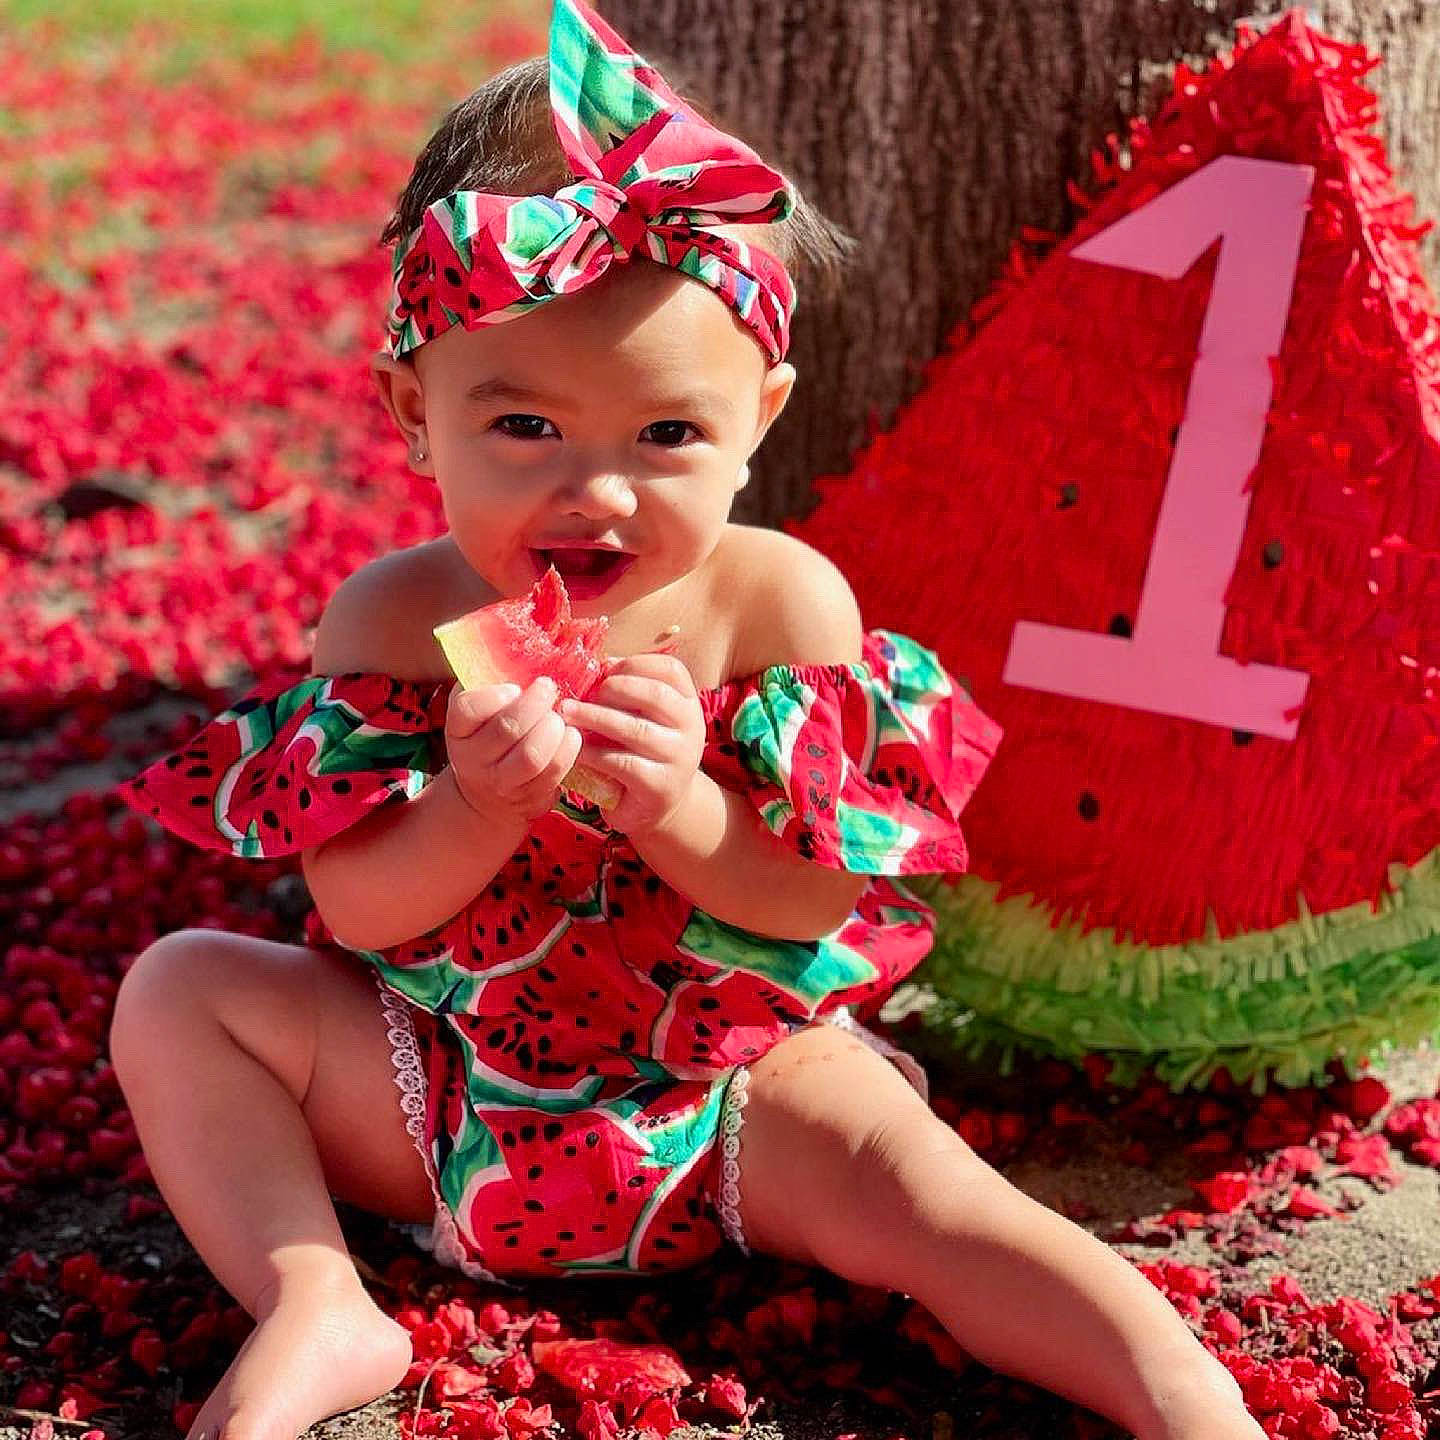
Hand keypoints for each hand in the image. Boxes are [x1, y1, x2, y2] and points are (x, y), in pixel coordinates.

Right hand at [444, 676, 582, 824]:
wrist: (485, 794)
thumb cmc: (486, 736)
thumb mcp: (477, 711)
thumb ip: (488, 683)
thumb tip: (518, 645)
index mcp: (457, 729)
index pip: (468, 709)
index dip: (494, 695)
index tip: (514, 687)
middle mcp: (473, 759)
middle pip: (508, 729)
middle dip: (535, 704)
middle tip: (548, 688)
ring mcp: (501, 782)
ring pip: (531, 755)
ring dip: (553, 728)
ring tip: (558, 716)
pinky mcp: (529, 796)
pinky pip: (554, 771)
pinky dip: (568, 748)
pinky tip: (570, 733)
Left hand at [557, 652, 705, 834]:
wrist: (656, 805)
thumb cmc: (641, 752)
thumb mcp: (642, 717)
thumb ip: (628, 692)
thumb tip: (601, 662)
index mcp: (688, 703)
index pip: (671, 670)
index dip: (636, 664)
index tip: (606, 669)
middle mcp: (691, 728)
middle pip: (655, 695)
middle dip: (614, 689)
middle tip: (584, 694)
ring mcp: (679, 758)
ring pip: (635, 729)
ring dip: (595, 717)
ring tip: (568, 712)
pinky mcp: (660, 786)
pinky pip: (621, 763)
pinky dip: (594, 753)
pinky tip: (576, 748)